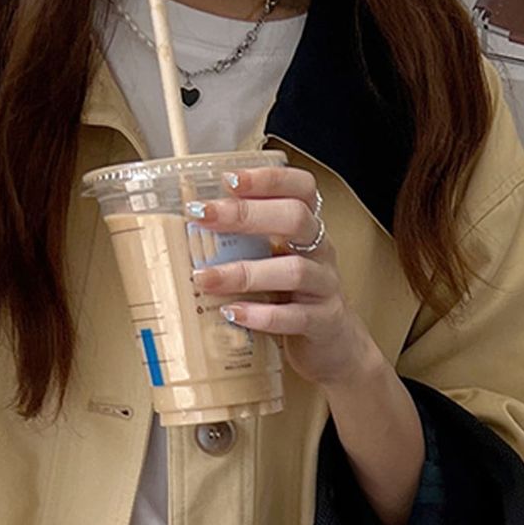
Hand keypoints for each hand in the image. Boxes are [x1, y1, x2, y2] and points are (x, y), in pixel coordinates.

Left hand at [185, 165, 380, 390]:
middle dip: (245, 214)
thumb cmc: (294, 299)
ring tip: (205, 278)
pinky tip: (233, 313)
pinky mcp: (323, 322)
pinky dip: (261, 315)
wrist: (334, 345)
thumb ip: (244, 245)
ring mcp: (325, 286)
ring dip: (244, 272)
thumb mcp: (273, 263)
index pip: (300, 188)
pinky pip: (294, 316)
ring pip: (293, 270)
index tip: (229, 179)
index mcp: (308, 230)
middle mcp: (320, 251)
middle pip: (295, 218)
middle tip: (202, 217)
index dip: (269, 178)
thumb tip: (189, 229)